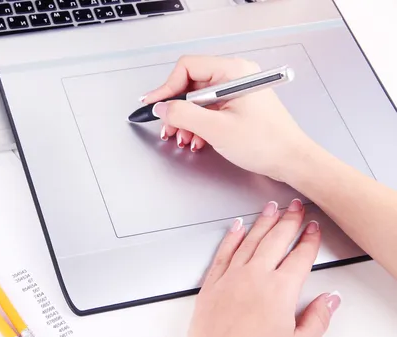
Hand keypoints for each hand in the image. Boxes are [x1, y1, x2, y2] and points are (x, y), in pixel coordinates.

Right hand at [142, 56, 320, 181]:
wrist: (290, 160)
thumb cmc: (265, 143)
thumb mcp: (216, 129)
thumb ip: (183, 115)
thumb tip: (162, 108)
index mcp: (233, 72)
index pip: (187, 68)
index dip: (166, 88)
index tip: (154, 105)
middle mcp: (235, 76)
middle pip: (191, 84)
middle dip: (176, 109)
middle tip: (168, 128)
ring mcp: (237, 91)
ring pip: (198, 100)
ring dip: (186, 120)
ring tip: (183, 139)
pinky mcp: (238, 105)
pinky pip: (209, 109)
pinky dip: (199, 124)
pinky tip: (197, 140)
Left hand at [167, 199, 340, 336]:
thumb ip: (317, 319)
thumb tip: (329, 300)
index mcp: (280, 291)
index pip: (300, 257)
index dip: (309, 240)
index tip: (313, 228)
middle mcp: (254, 279)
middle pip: (275, 241)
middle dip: (288, 220)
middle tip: (295, 206)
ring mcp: (229, 280)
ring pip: (249, 241)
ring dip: (262, 222)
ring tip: (270, 207)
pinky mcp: (210, 287)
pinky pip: (222, 254)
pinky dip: (231, 238)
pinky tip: (236, 227)